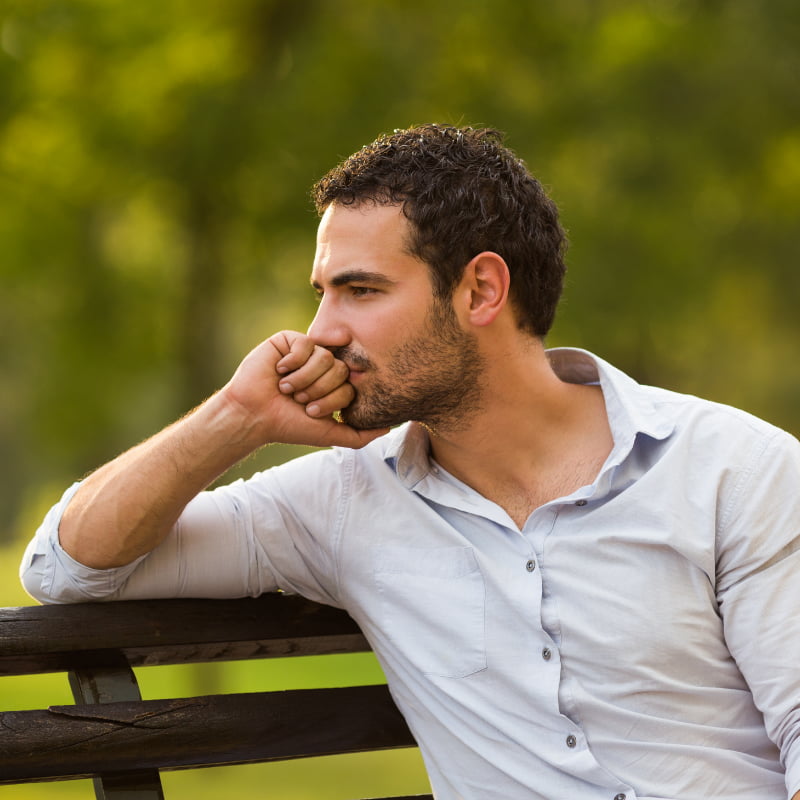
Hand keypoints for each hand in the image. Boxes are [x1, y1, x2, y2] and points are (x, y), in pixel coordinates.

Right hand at [222, 331, 386, 448]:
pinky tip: (278, 371)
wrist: (254, 415)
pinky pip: (306, 344)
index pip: (349, 385)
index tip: (310, 412)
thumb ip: (359, 435)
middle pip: (340, 369)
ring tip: (286, 388)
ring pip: (324, 357)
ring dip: (303, 379)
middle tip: (297, 399)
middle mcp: (322, 367)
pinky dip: (292, 363)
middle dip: (318, 390)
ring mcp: (306, 352)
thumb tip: (389, 428)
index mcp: (332, 385)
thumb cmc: (288, 425)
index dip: (331, 400)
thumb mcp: (328, 435)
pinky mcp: (289, 340)